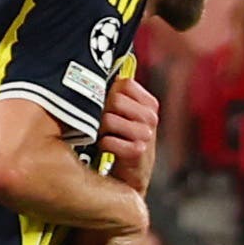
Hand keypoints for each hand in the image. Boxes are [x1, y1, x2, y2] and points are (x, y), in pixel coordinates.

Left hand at [98, 72, 159, 191]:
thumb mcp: (125, 114)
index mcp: (150, 104)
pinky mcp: (139, 151)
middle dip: (102, 112)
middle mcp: (151, 117)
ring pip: (108, 119)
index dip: (109, 93)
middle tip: (104, 124)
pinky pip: (108, 141)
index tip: (109, 106)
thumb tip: (91, 68)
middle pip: (114, 99)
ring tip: (106, 136)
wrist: (132, 175)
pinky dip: (103, 145)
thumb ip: (116, 93)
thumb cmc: (123, 140)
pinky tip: (108, 149)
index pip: (124, 83)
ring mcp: (147, 134)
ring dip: (101, 130)